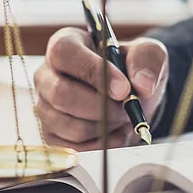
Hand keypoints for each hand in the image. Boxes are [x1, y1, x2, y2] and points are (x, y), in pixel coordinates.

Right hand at [34, 27, 167, 150]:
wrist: (130, 99)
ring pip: (69, 125)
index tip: (123, 89)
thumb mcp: (147, 54)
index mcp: (64, 45)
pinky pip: (73, 147)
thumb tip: (142, 85)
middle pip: (61, 94)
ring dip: (104, 127)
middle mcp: (47, 75)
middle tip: (125, 109)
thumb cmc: (131, 70)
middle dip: (101, 107)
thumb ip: (147, 59)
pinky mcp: (51, 135)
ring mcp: (45, 107)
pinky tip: (113, 132)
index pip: (64, 53)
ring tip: (121, 117)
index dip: (92, 70)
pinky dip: (101, 144)